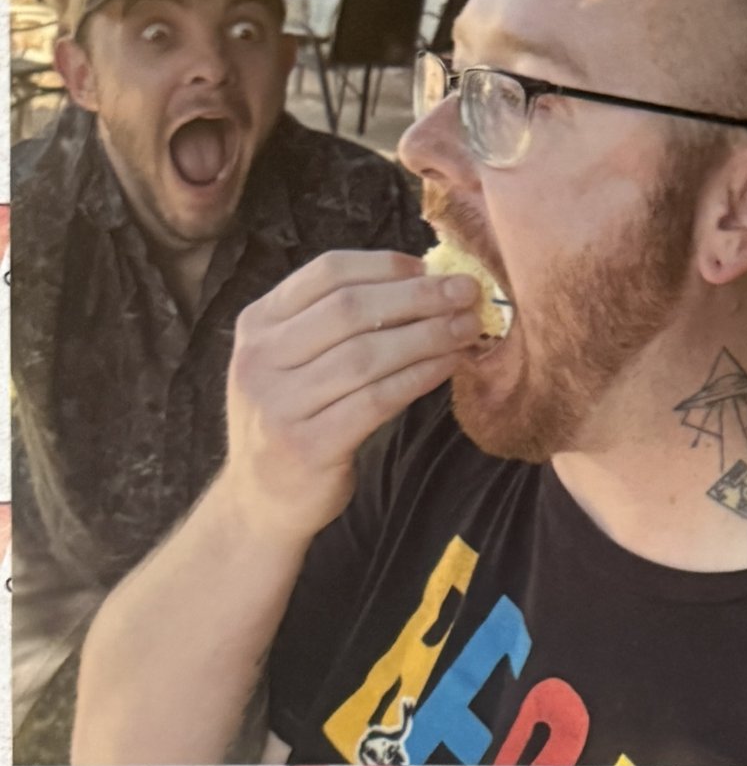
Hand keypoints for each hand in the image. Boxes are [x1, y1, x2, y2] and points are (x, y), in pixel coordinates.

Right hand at [223, 250, 484, 545]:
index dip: (384, 266)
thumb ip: (334, 326)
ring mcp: (281, 400)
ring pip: (366, 354)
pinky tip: (449, 367)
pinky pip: (376, 400)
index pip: (325, 274)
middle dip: (417, 298)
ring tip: (468, 329)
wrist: (263, 499)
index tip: (429, 268)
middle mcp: (262, 356)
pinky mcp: (309, 442)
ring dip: (427, 336)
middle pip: (351, 309)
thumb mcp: (294, 362)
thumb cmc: (297, 421)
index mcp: (258, 323)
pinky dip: (418, 379)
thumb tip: (419, 285)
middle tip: (466, 293)